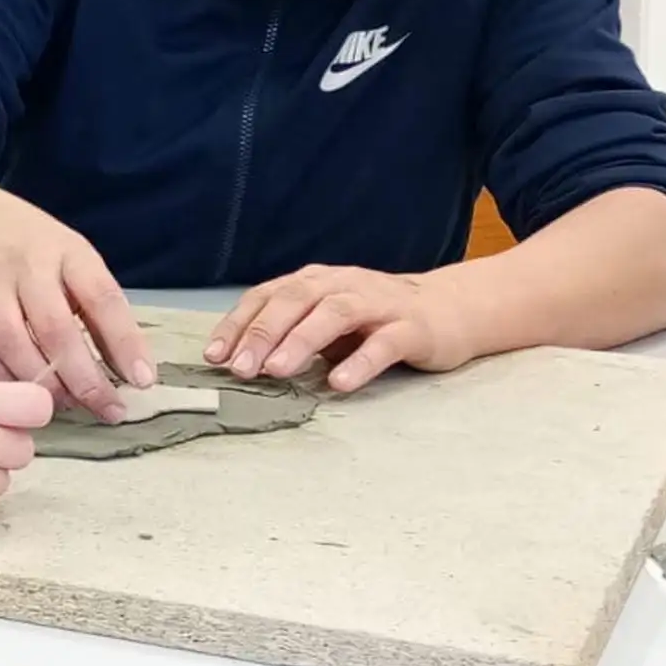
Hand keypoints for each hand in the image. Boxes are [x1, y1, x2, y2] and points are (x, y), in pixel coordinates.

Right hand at [0, 182, 154, 421]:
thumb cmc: (24, 243)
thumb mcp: (68, 254)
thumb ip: (93, 304)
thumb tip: (127, 364)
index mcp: (65, 250)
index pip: (102, 297)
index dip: (125, 341)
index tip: (142, 378)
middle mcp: (26, 265)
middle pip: (56, 329)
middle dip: (84, 378)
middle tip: (106, 408)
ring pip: (13, 343)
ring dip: (41, 383)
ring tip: (64, 404)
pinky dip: (0, 377)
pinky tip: (18, 392)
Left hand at [205, 265, 480, 392]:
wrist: (451, 310)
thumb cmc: (377, 318)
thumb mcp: (328, 320)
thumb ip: (292, 332)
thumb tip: (242, 360)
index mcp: (316, 282)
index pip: (268, 296)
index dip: (238, 323)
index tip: (213, 355)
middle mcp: (342, 285)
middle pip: (295, 300)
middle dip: (262, 333)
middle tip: (239, 368)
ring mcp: (378, 304)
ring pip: (333, 315)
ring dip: (300, 341)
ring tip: (276, 370)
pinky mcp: (411, 328)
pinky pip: (383, 344)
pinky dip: (358, 362)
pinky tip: (338, 382)